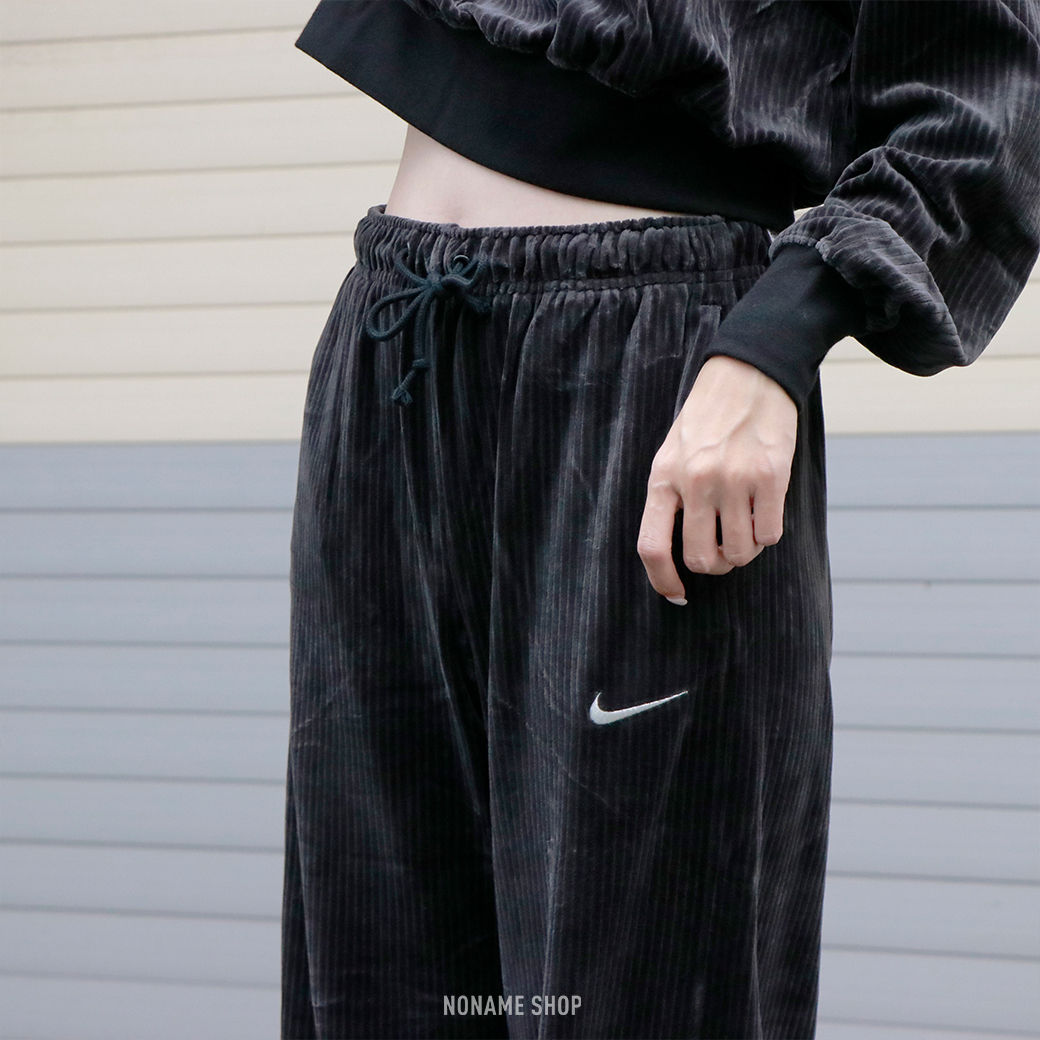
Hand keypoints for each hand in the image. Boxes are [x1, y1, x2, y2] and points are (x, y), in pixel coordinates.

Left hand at [637, 355, 797, 599]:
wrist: (748, 375)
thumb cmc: (706, 421)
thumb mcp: (672, 455)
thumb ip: (671, 499)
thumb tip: (676, 555)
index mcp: (663, 478)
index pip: (652, 546)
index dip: (663, 580)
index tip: (678, 594)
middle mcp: (695, 482)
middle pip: (702, 558)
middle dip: (716, 564)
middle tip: (724, 550)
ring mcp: (733, 480)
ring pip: (740, 552)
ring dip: (745, 551)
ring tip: (745, 525)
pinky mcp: (770, 476)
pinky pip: (770, 534)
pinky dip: (768, 534)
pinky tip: (764, 511)